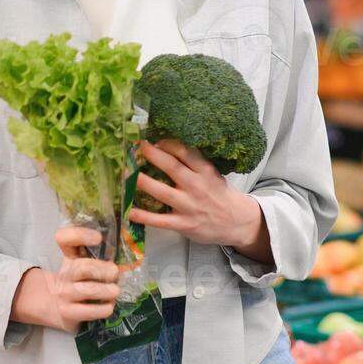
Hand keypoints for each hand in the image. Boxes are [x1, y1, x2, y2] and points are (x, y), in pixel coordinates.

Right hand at [9, 226, 121, 332]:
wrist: (53, 306)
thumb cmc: (76, 281)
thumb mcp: (81, 263)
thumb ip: (99, 255)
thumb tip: (127, 255)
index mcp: (68, 257)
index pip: (65, 239)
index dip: (80, 235)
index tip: (98, 237)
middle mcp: (64, 274)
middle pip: (81, 267)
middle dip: (102, 270)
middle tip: (115, 273)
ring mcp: (65, 294)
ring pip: (87, 290)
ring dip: (106, 290)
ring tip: (115, 290)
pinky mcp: (68, 313)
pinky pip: (88, 311)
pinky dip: (103, 308)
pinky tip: (109, 305)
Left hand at [126, 139, 267, 255]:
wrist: (238, 223)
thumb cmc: (220, 195)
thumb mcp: (213, 175)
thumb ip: (194, 164)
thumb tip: (166, 146)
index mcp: (205, 171)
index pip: (186, 152)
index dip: (168, 143)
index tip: (154, 139)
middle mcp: (197, 187)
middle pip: (172, 167)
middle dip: (152, 155)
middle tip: (136, 147)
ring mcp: (189, 206)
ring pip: (162, 192)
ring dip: (142, 182)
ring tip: (125, 174)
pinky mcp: (184, 224)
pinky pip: (160, 220)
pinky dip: (144, 216)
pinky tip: (129, 211)